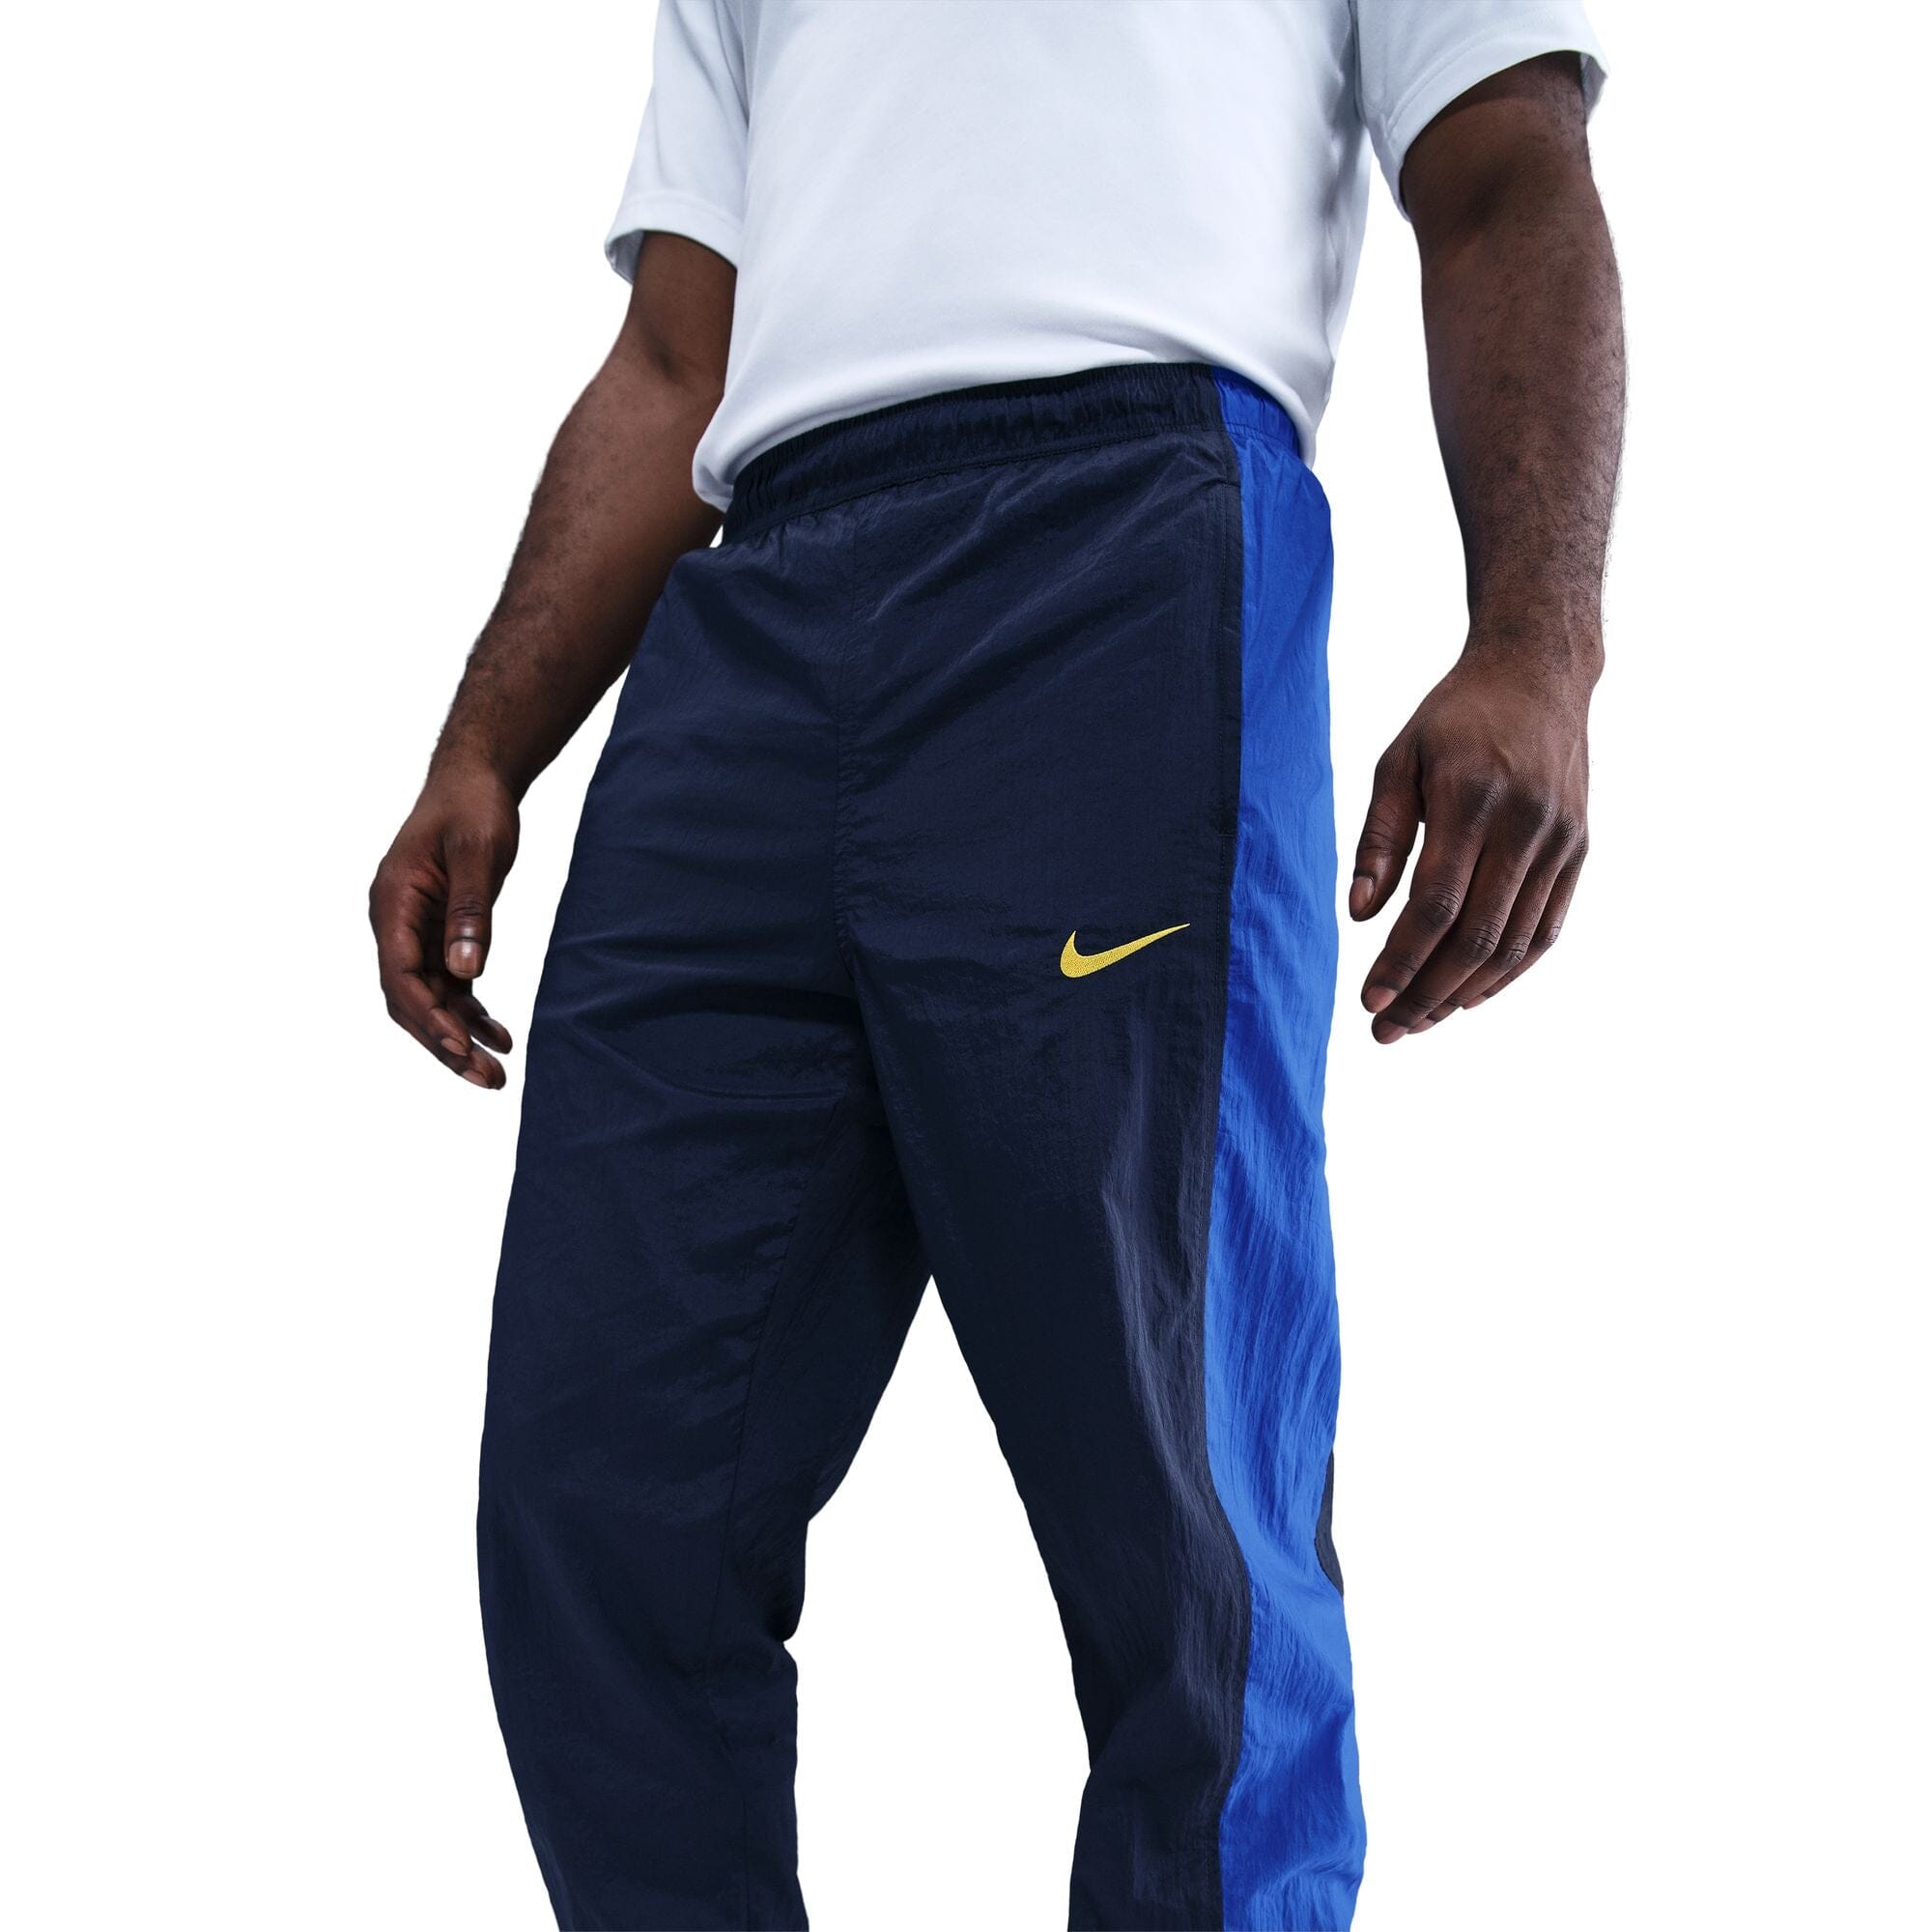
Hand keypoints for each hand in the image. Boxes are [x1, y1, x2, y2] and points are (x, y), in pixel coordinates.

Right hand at [370, 765, 520, 1085]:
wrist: (473, 780)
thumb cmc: (474, 808)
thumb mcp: (478, 855)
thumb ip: (470, 913)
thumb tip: (465, 973)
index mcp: (392, 903)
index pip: (400, 976)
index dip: (429, 1017)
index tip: (460, 1047)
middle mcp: (394, 923)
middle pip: (410, 999)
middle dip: (445, 1043)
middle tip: (488, 1080)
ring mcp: (413, 931)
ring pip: (428, 998)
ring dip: (459, 1035)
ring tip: (497, 1072)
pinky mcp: (436, 933)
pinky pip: (447, 983)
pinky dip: (470, 1011)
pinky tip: (499, 1036)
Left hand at [1350, 650, 1591, 1042]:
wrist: (1539, 674)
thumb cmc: (1454, 719)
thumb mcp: (1398, 761)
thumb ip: (1380, 838)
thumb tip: (1360, 914)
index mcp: (1472, 800)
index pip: (1436, 905)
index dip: (1402, 961)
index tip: (1368, 1000)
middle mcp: (1525, 826)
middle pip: (1477, 937)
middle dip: (1427, 993)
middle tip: (1387, 1030)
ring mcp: (1560, 842)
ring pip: (1515, 943)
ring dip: (1464, 992)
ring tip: (1420, 1021)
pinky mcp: (1579, 851)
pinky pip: (1546, 930)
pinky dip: (1508, 971)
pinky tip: (1468, 995)